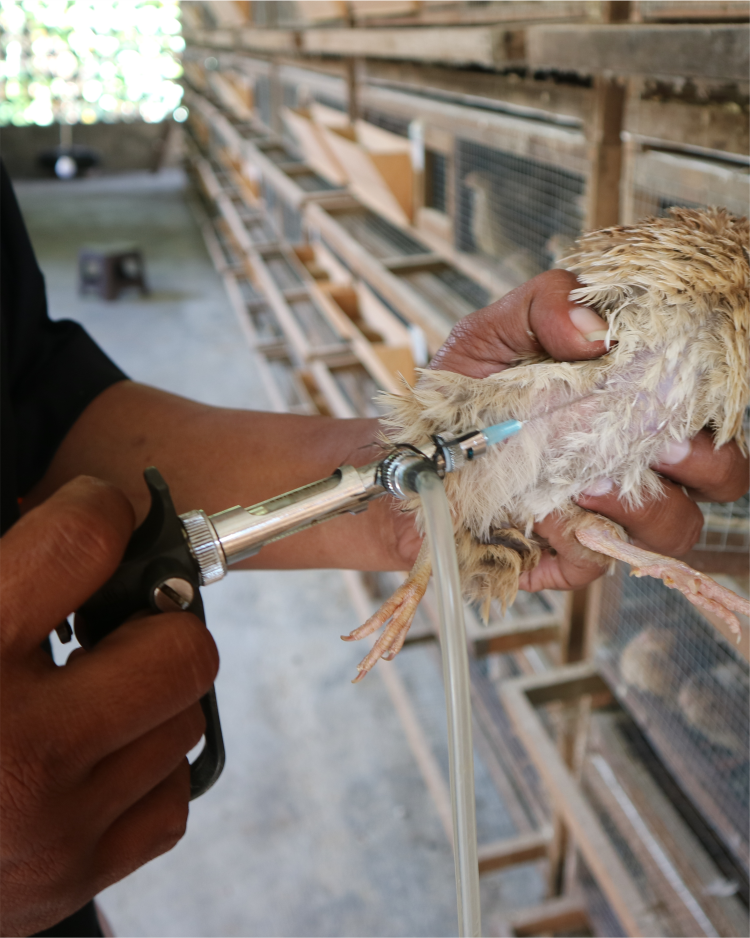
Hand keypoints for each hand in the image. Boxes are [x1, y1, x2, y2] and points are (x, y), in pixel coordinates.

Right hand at [0, 477, 217, 936]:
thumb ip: (5, 577)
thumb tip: (90, 522)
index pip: (81, 545)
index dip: (100, 510)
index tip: (100, 515)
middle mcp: (17, 752)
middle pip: (181, 648)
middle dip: (156, 621)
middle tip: (111, 621)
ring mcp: (54, 828)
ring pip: (184, 721)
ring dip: (148, 697)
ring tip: (86, 693)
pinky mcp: (73, 880)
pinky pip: (169, 798)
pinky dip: (142, 770)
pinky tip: (89, 757)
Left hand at [428, 269, 749, 592]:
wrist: (406, 457)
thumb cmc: (460, 397)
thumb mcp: (493, 333)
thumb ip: (544, 306)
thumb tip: (595, 328)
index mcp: (633, 406)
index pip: (709, 409)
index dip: (715, 401)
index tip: (684, 381)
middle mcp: (634, 461)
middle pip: (720, 476)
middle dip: (707, 462)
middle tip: (660, 443)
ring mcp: (606, 514)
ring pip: (675, 528)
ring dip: (649, 506)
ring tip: (590, 481)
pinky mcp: (567, 556)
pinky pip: (601, 562)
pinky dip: (582, 540)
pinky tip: (548, 515)